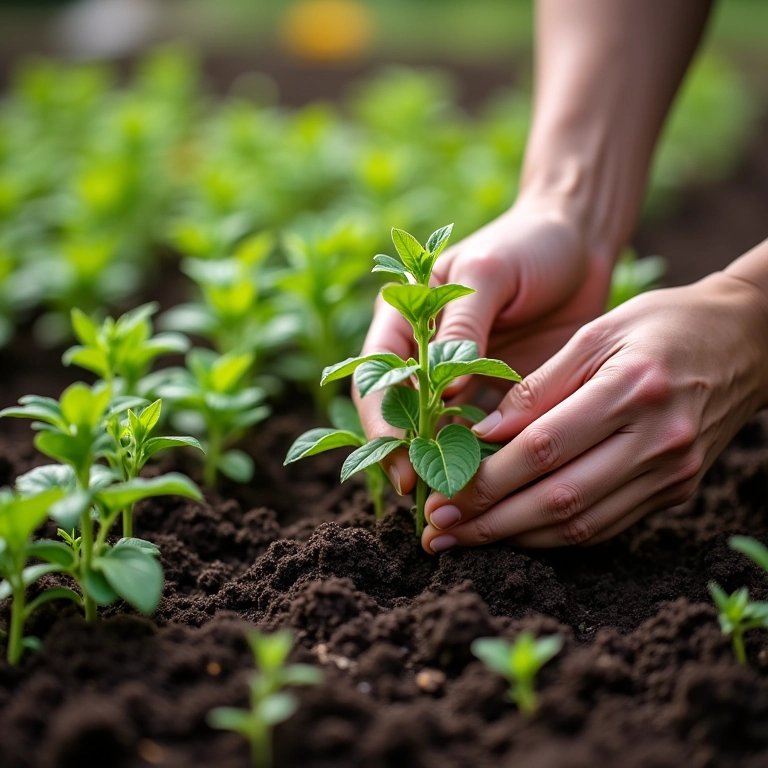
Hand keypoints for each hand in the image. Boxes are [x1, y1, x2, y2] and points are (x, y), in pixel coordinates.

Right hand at [355, 195, 614, 493]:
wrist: (579, 244)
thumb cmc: (527, 246)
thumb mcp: (488, 273)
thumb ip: (462, 327)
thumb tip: (446, 393)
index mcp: (405, 320)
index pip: (376, 380)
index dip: (383, 425)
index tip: (401, 463)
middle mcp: (424, 355)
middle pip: (400, 415)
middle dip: (408, 458)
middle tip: (427, 497)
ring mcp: (460, 379)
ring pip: (438, 433)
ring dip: (442, 467)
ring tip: (456, 502)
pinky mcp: (496, 394)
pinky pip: (482, 434)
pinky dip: (482, 459)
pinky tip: (492, 482)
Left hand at [422, 272, 767, 552]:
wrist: (748, 341)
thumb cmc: (662, 324)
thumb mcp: (596, 333)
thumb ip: (538, 386)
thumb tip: (484, 434)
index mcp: (634, 388)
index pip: (545, 448)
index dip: (487, 479)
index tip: (442, 494)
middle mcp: (658, 440)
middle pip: (560, 498)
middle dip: (490, 522)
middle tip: (439, 531)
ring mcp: (672, 472)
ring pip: (581, 524)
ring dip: (517, 538)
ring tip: (466, 540)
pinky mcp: (677, 490)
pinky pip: (606, 526)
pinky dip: (555, 536)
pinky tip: (516, 534)